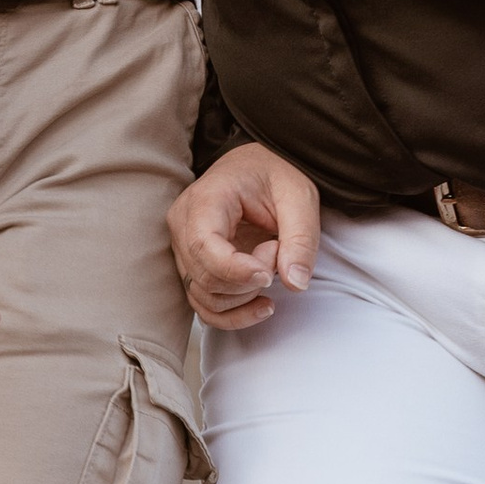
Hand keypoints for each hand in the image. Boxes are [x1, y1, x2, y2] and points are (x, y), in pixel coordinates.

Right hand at [168, 143, 320, 329]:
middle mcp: (183, 224)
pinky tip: (263, 305)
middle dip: (249, 280)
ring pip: (204, 297)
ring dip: (245, 296)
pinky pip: (204, 305)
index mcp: (205, 199)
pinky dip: (234, 314)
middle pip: (205, 277)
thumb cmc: (274, 177)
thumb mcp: (299, 197)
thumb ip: (301, 239)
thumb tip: (295, 283)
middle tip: (278, 251)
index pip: (203, 247)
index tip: (270, 274)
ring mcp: (183, 248)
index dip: (236, 271)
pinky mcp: (193, 268)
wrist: (256, 169)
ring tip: (272, 263)